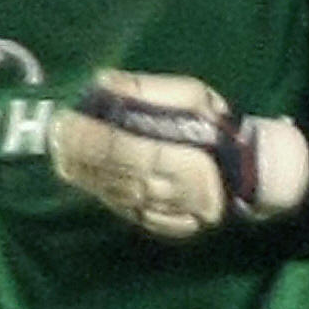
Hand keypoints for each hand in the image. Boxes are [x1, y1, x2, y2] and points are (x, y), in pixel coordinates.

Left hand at [50, 69, 308, 238]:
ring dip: (86, 176)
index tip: (67, 122)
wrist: (252, 172)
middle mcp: (180, 194)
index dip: (96, 139)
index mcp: (192, 160)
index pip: (133, 150)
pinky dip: (101, 193)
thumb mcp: (192, 95)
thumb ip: (148, 90)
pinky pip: (127, 211)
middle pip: (121, 176)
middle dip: (85, 157)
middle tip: (55, 136)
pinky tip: (83, 177)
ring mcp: (173, 215)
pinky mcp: (167, 227)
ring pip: (120, 196)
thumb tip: (103, 82)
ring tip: (60, 154)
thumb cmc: (217, 126)